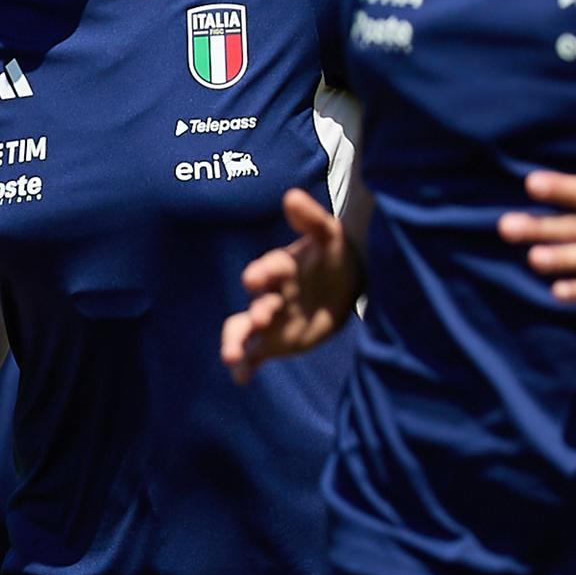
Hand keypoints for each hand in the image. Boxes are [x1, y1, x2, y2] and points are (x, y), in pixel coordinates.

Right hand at [223, 188, 358, 378]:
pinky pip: (253, 355)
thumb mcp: (330, 235)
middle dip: (255, 311)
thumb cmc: (333, 258)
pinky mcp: (273, 342)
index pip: (270, 269)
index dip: (264, 272)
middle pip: (256, 302)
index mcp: (280, 268)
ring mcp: (269, 319)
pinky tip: (240, 379)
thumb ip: (311, 219)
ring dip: (236, 341)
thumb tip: (291, 195)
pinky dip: (243, 367)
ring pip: (244, 330)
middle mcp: (269, 294)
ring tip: (231, 356)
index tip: (257, 277)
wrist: (344, 286)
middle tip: (260, 317)